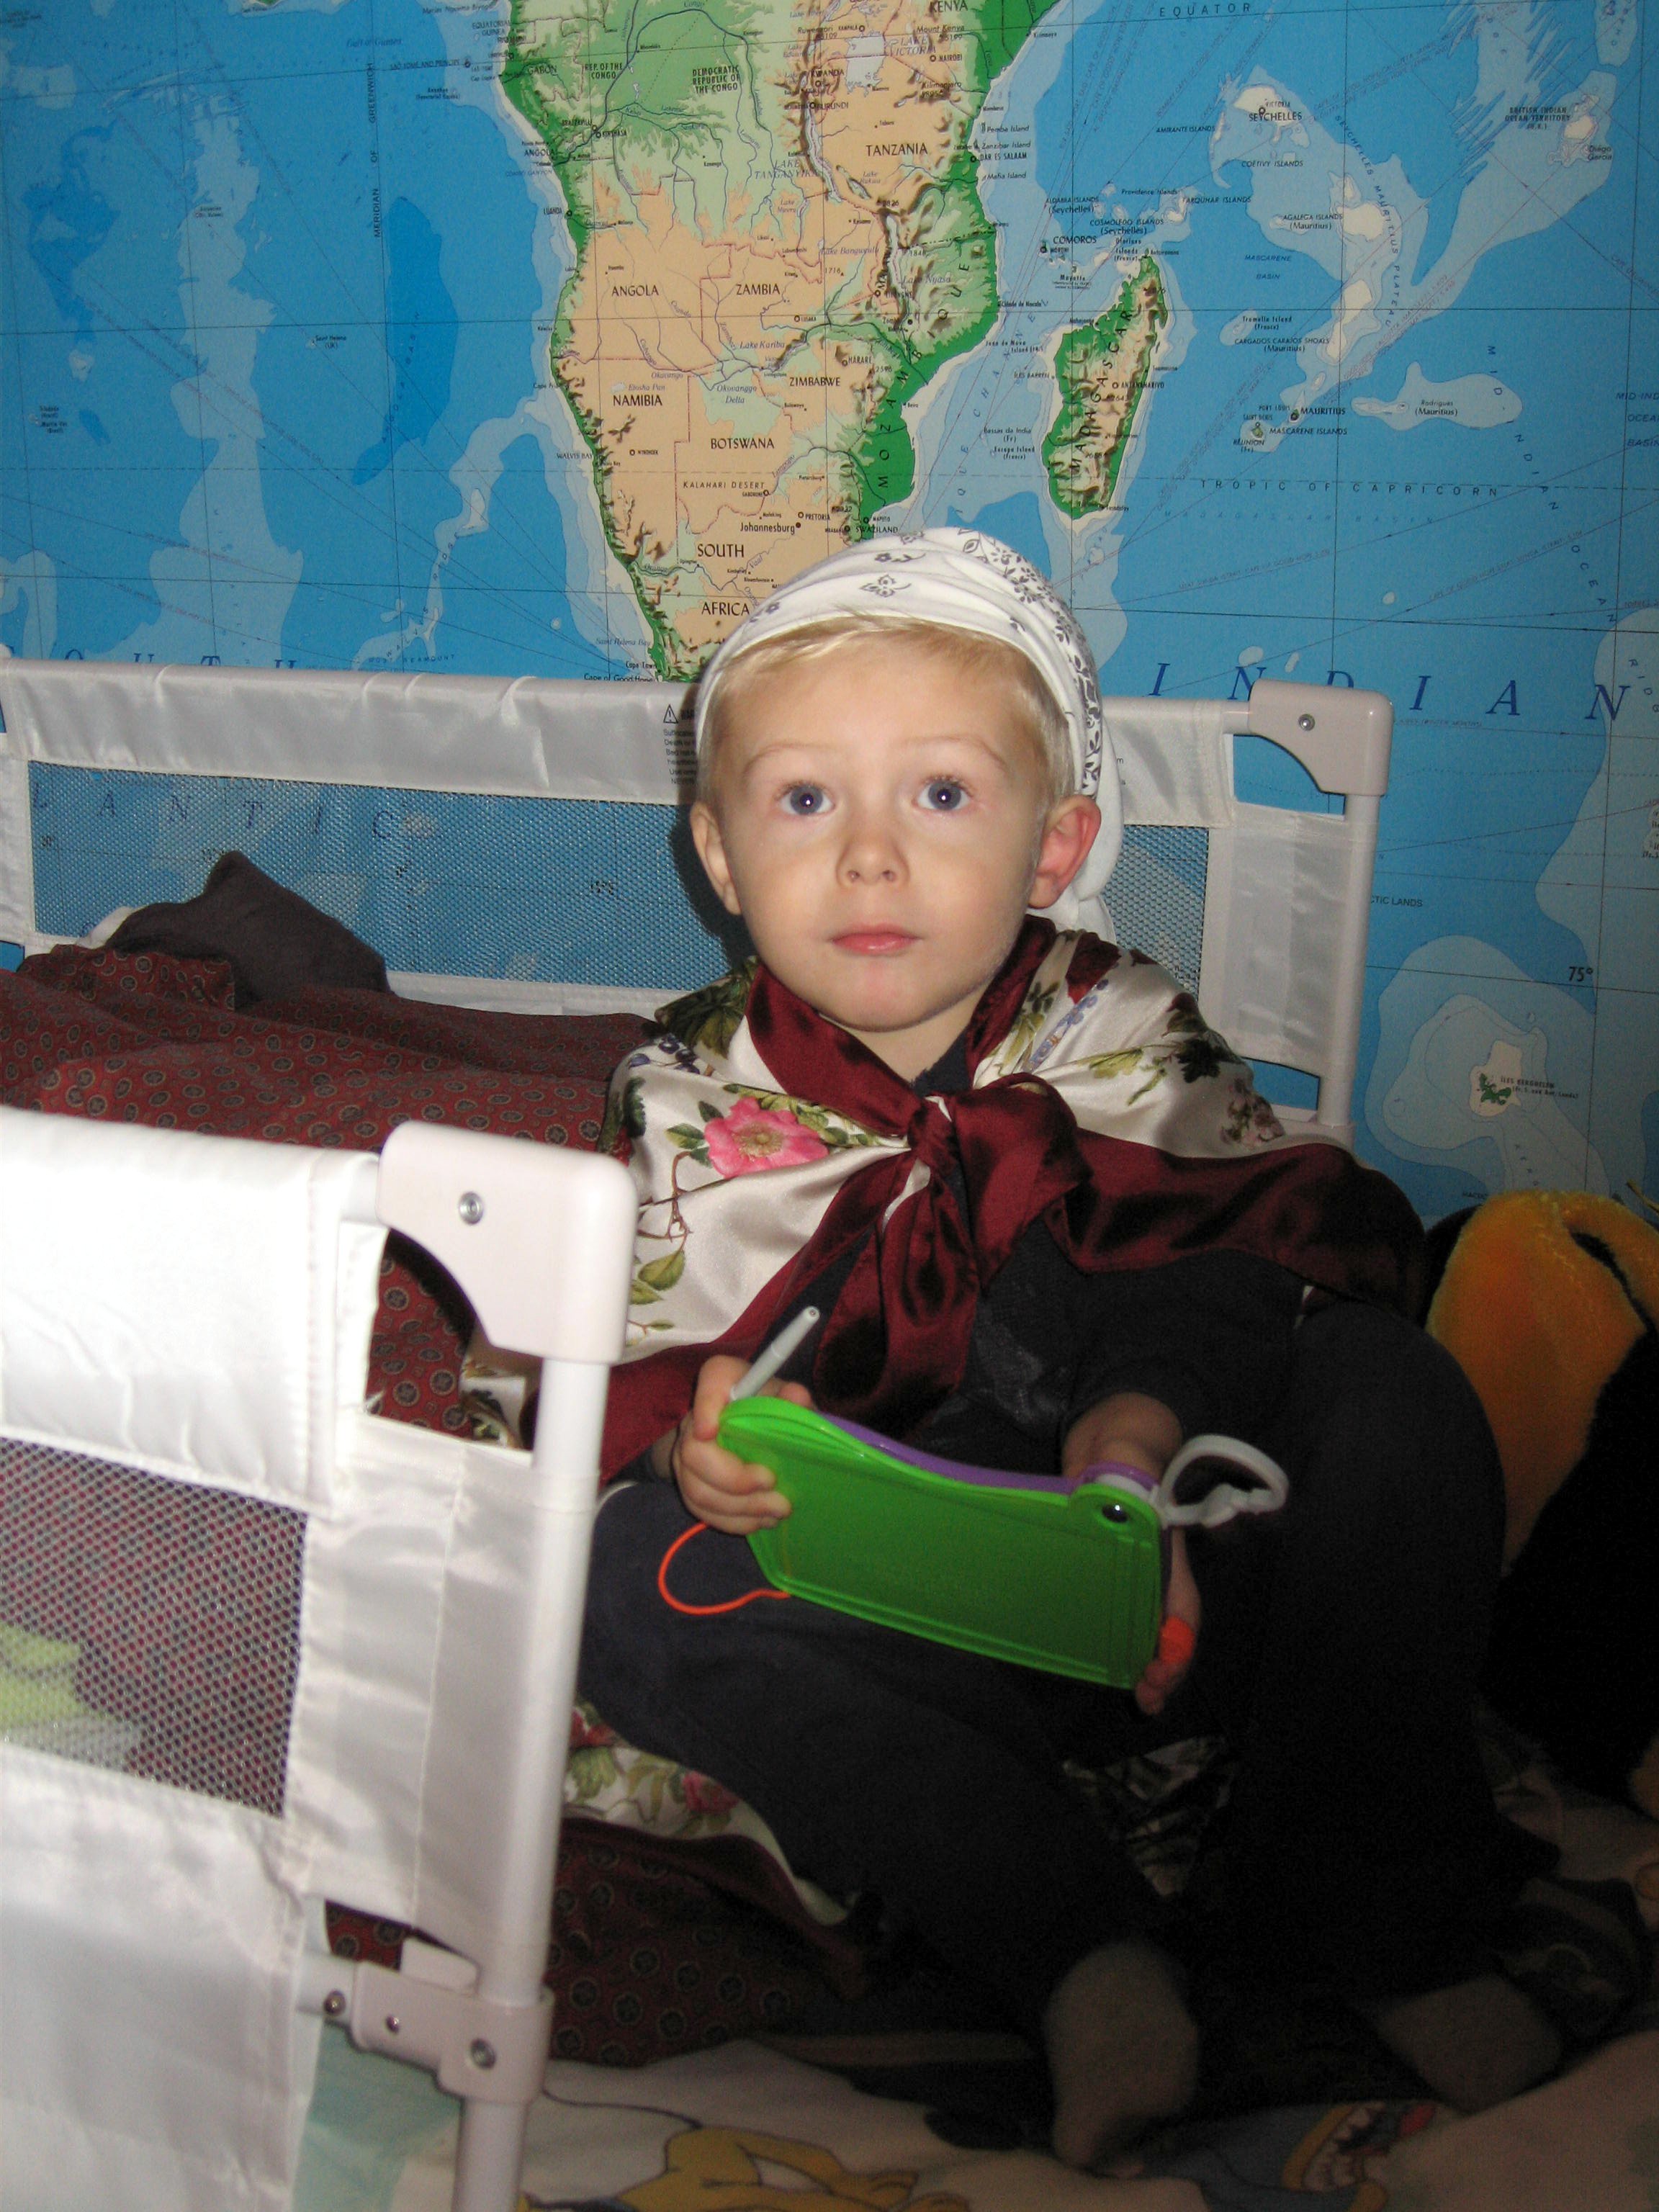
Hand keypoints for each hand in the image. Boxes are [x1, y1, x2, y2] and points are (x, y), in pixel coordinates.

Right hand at [651, 1355, 813, 1534]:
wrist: (743, 1430)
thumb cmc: (769, 1407)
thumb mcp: (785, 1397)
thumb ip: (792, 1397)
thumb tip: (797, 1397)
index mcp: (721, 1381)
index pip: (709, 1380)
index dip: (705, 1406)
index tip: (711, 1431)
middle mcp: (695, 1419)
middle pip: (694, 1452)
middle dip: (735, 1478)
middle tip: (772, 1483)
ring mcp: (685, 1457)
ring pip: (698, 1490)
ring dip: (740, 1507)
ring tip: (778, 1509)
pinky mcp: (689, 1486)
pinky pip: (702, 1511)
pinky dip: (734, 1521)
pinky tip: (762, 1520)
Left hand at [1063, 1390, 1198, 1714]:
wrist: (1113, 1425)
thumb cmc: (1129, 1439)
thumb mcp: (1128, 1446)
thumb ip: (1126, 1461)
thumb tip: (1117, 1487)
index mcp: (1164, 1544)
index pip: (1181, 1599)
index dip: (1178, 1638)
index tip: (1164, 1664)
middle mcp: (1151, 1563)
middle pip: (1168, 1624)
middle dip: (1165, 1665)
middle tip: (1148, 1697)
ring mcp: (1127, 1566)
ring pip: (1143, 1623)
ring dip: (1142, 1659)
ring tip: (1139, 1695)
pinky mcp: (1098, 1564)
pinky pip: (1112, 1609)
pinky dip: (1112, 1638)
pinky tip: (1100, 1660)